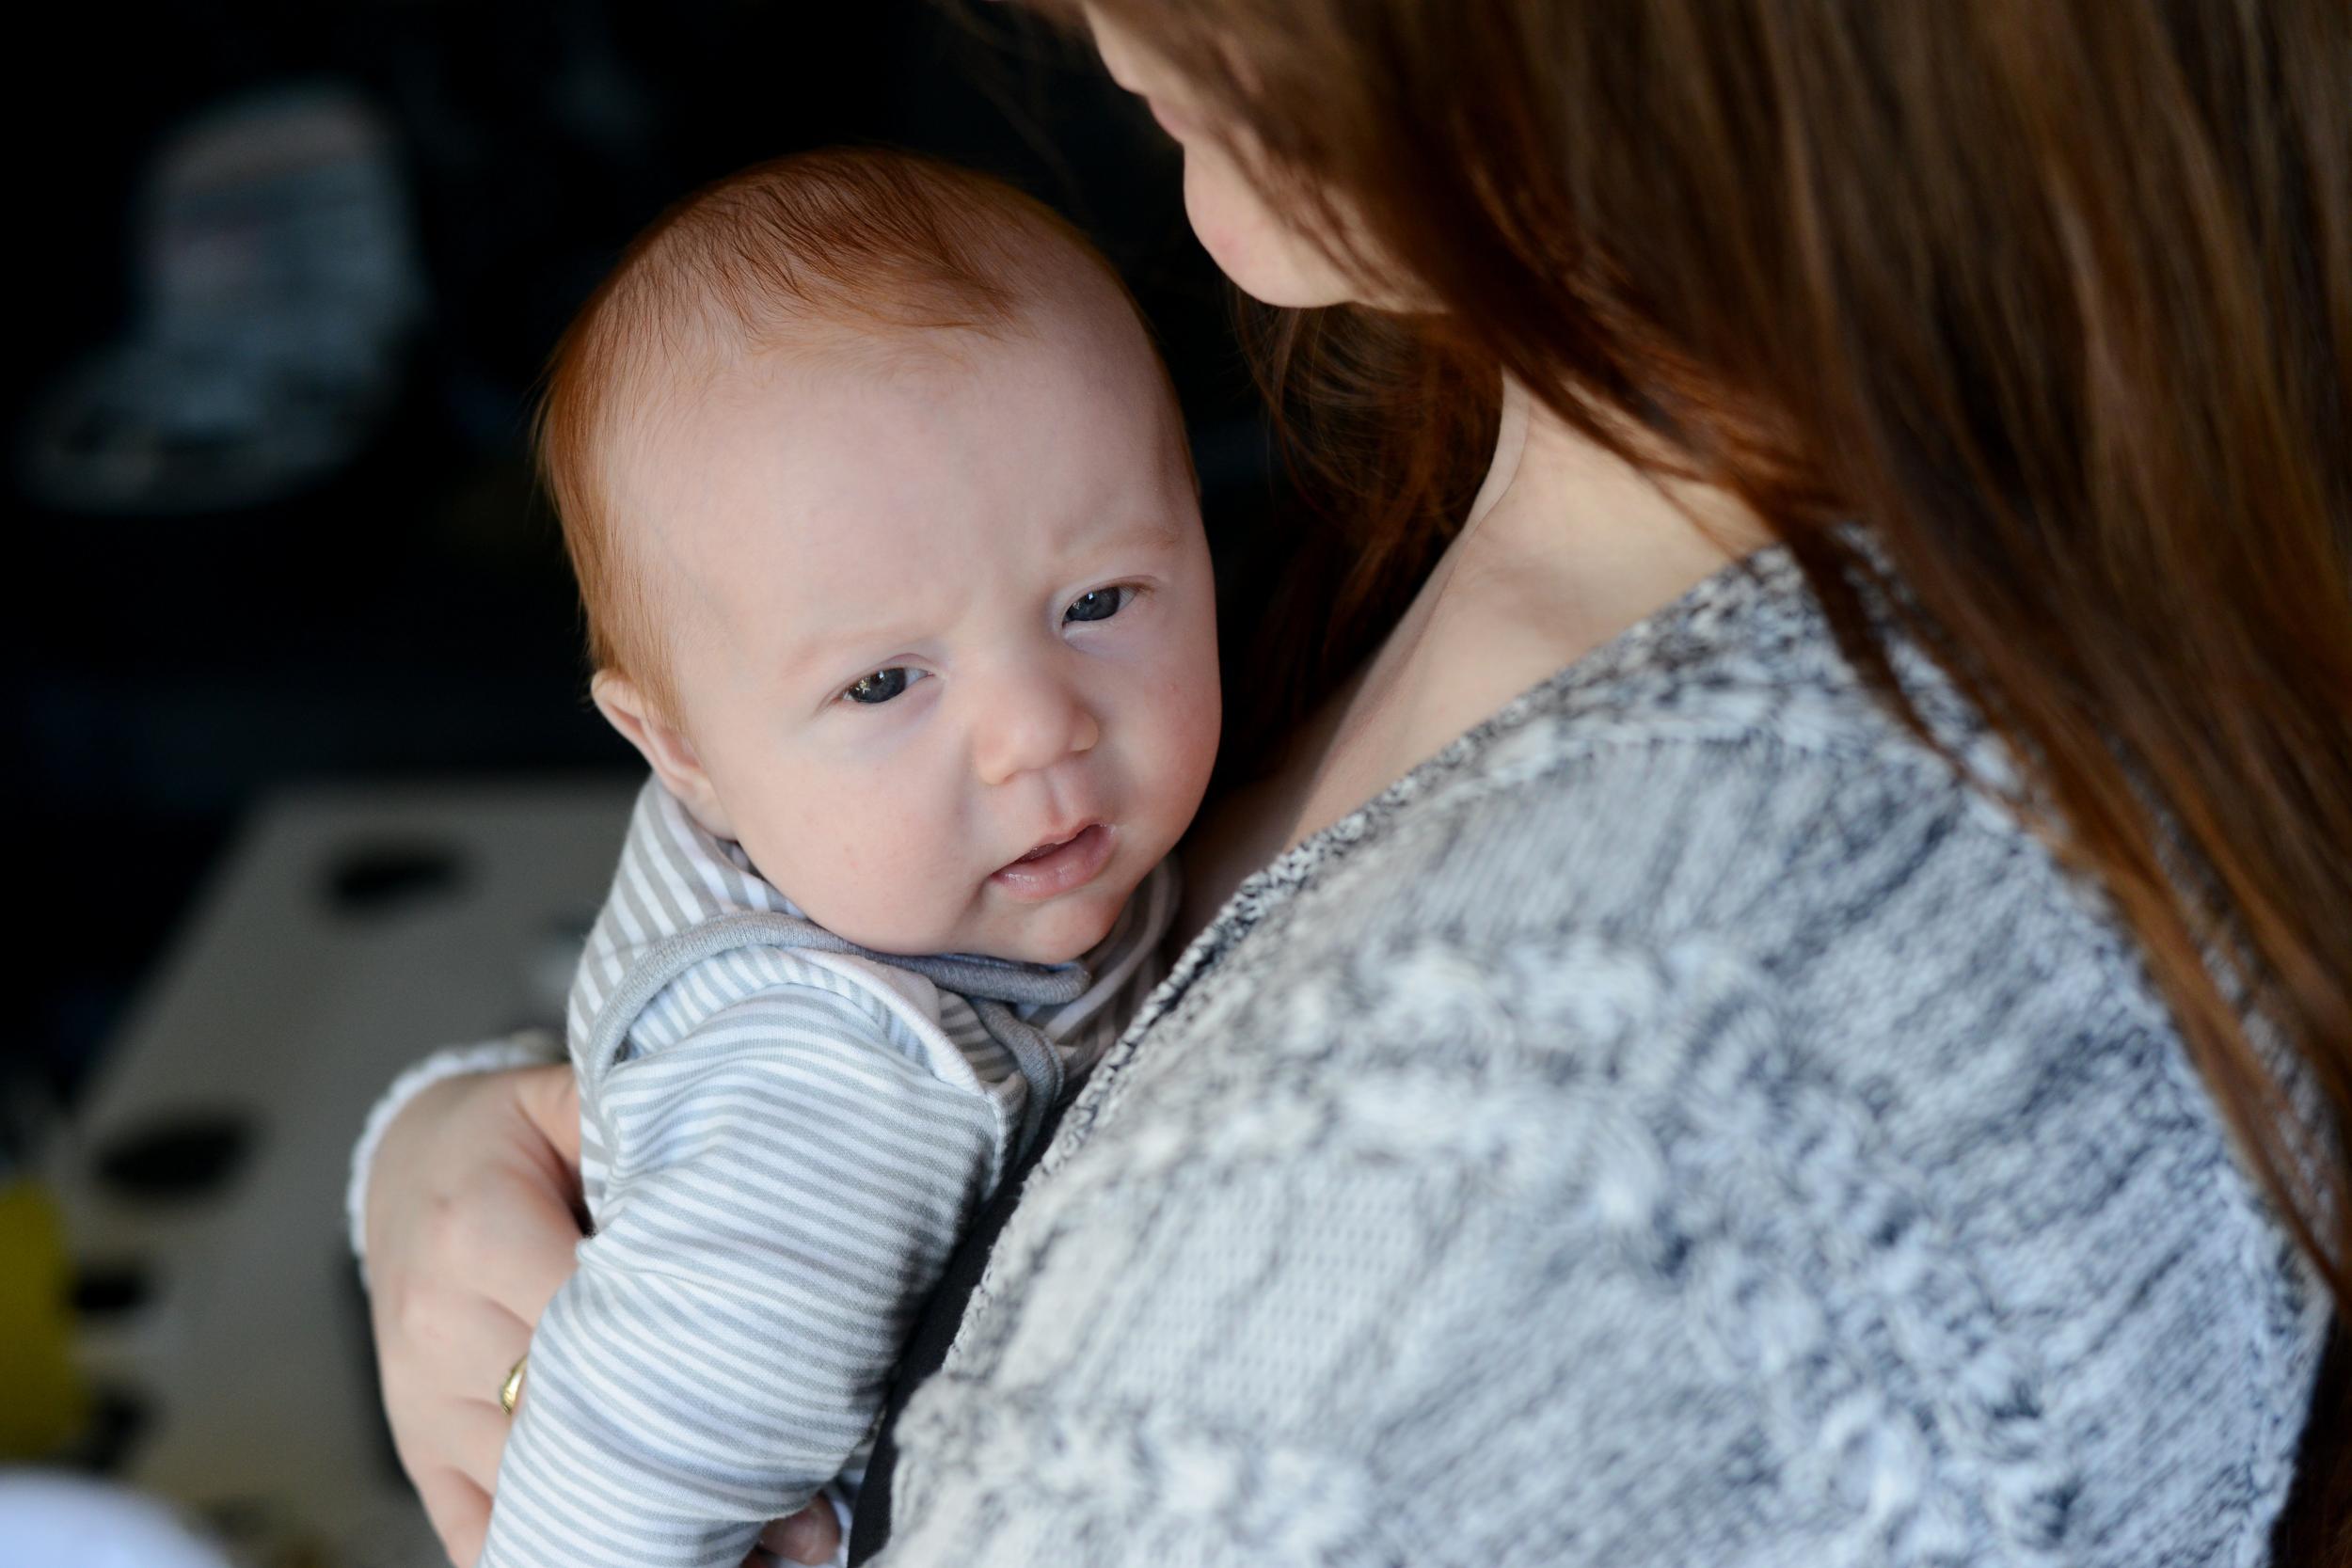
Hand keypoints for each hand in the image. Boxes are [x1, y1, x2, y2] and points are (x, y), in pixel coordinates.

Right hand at [361, 1062, 844, 1567]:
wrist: (406, 1164)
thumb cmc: (512, 1135)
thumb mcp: (571, 1103)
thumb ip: (648, 1137)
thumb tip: (752, 1183)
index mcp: (482, 1232)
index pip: (595, 1317)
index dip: (693, 1362)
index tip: (792, 1403)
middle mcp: (441, 1327)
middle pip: (574, 1418)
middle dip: (689, 1462)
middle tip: (807, 1518)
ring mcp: (423, 1401)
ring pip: (537, 1487)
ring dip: (645, 1526)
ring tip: (765, 1550)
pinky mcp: (419, 1450)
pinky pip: (480, 1533)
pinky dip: (561, 1552)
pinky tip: (651, 1562)